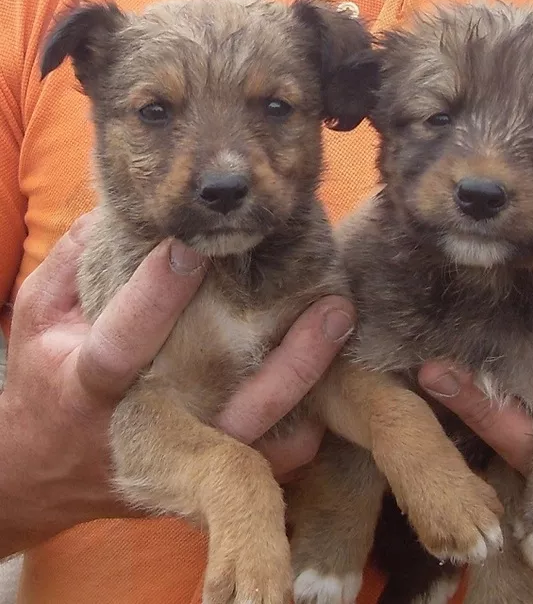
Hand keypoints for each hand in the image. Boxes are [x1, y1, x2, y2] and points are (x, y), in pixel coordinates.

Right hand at [0, 212, 353, 556]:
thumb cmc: (45, 381)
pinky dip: (304, 427)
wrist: (47, 473)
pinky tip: (330, 376)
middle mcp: (145, 430)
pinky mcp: (207, 475)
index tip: (190, 246)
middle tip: (332, 305)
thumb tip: (122, 207)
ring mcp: (183, 460)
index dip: (153, 298)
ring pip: (259, 437)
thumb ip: (73, 263)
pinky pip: (269, 462)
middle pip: (221, 407)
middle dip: (283, 362)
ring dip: (307, 386)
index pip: (120, 347)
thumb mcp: (40, 318)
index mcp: (85, 390)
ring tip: (341, 324)